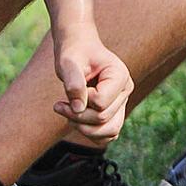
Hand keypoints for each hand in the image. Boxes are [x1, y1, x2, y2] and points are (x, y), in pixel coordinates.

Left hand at [51, 29, 133, 143]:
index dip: (81, 100)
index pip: (100, 103)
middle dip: (77, 117)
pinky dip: (91, 134)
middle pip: (103, 119)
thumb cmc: (75, 53)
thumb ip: (74, 83)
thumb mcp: (69, 63)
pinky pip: (108, 135)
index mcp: (120, 75)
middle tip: (60, 105)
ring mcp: (121, 102)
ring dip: (84, 129)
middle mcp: (126, 89)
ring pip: (109, 132)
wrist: (79, 50)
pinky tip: (76, 121)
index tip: (72, 86)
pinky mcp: (114, 111)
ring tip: (68, 114)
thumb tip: (78, 108)